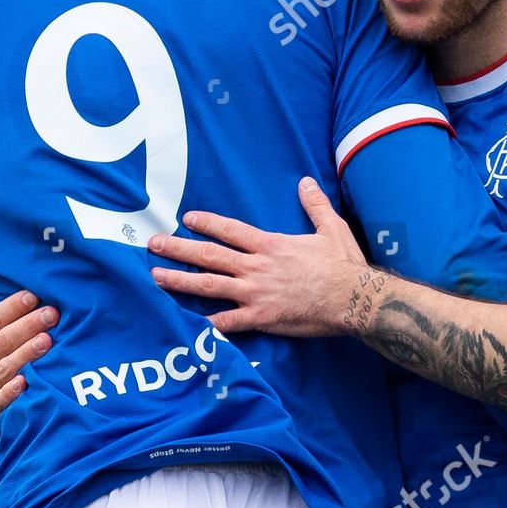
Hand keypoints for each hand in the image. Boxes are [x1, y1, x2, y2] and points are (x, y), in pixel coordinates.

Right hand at [0, 273, 57, 421]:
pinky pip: (2, 399)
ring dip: (26, 353)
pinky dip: (13, 390)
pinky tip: (26, 381)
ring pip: (5, 366)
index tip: (32, 296)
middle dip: (27, 325)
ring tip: (47, 340)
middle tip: (51, 314)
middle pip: (1, 341)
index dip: (11, 307)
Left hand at [148, 178, 369, 335]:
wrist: (354, 299)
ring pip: (208, 285)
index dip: (206, 223)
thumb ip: (314, 205)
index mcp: (269, 245)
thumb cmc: (344, 265)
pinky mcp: (260, 317)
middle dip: (178, 248)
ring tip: (155, 276)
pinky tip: (185, 325)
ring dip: (179, 281)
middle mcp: (256, 267)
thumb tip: (305, 182)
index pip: (229, 230)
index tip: (186, 218)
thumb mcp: (331, 228)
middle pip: (208, 255)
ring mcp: (255, 293)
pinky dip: (206, 325)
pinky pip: (227, 323)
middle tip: (153, 244)